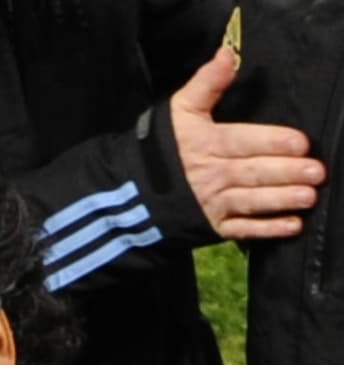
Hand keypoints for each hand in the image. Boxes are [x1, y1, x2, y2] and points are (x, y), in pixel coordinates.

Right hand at [171, 46, 324, 239]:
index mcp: (206, 145)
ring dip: (281, 200)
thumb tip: (228, 54)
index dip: (272, 142)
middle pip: (253, 173)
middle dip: (286, 173)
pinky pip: (242, 230)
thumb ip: (207, 83)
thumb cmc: (160, 149)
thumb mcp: (179, 110)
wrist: (128, 194)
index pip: (243, 142)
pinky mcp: (212, 227)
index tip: (300, 144)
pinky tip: (291, 225)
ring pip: (252, 201)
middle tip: (315, 172)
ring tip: (308, 197)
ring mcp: (211, 204)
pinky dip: (266, 229)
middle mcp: (211, 176)